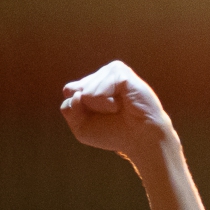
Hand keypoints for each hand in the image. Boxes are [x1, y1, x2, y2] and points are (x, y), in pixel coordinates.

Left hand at [60, 60, 176, 159]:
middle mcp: (101, 75)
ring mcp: (111, 71)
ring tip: (119, 109)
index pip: (69, 90)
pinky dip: (108, 104)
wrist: (140, 138)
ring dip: (101, 107)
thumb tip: (74, 92)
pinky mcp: (121, 72)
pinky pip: (99, 91)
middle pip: (76, 91)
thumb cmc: (114, 133)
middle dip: (91, 109)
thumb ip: (69, 109)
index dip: (78, 109)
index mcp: (91, 84)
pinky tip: (123, 104)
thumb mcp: (82, 127)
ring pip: (87, 91)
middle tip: (111, 114)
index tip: (98, 117)